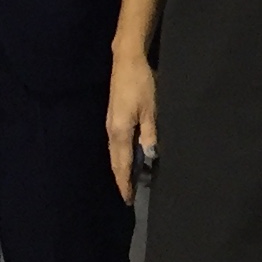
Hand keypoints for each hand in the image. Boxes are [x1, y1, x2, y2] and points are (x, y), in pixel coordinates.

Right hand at [106, 54, 156, 202]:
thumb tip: (150, 158)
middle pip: (116, 162)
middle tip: (128, 196)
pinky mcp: (113, 118)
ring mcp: (110, 125)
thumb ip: (150, 135)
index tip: (128, 199)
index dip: (125, 183)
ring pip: (115, 154)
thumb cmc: (141, 84)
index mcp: (120, 132)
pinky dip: (121, 157)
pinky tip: (128, 159)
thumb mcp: (151, 110)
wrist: (127, 61)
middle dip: (122, 180)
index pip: (123, 165)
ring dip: (121, 169)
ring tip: (129, 182)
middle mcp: (112, 132)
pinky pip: (116, 145)